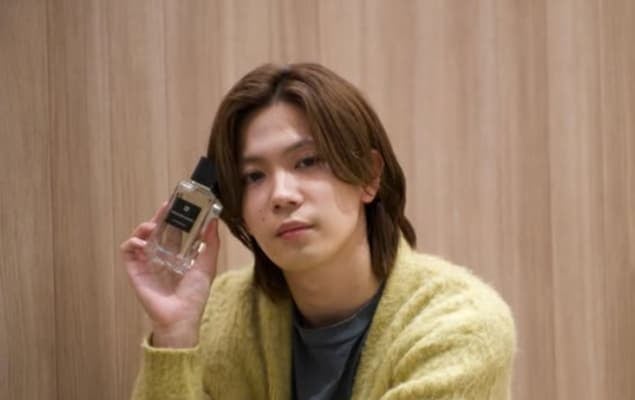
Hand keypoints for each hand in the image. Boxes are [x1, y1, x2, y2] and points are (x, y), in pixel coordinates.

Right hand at [120, 202, 220, 347]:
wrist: (181, 317)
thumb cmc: (194, 296)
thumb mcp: (207, 265)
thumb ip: (210, 243)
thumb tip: (213, 221)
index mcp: (177, 254)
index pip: (173, 229)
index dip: (174, 216)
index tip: (180, 204)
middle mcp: (161, 256)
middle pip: (156, 230)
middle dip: (160, 216)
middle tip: (166, 207)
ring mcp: (147, 263)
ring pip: (140, 237)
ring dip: (144, 227)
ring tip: (152, 225)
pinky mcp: (136, 271)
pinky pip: (128, 252)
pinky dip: (132, 243)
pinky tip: (142, 242)